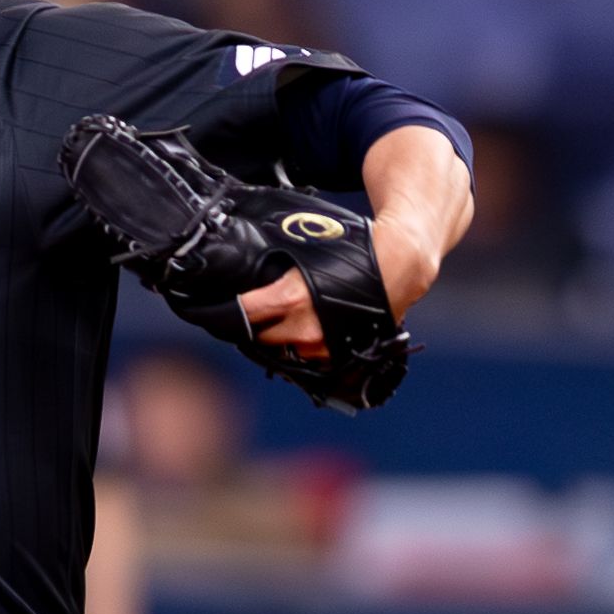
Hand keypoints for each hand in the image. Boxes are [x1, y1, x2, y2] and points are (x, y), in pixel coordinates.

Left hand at [233, 218, 439, 355]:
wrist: (395, 268)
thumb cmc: (353, 254)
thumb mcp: (306, 257)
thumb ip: (276, 278)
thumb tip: (247, 291)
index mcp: (291, 299)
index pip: (244, 314)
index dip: (228, 312)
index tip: (217, 311)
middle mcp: (303, 329)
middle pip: (259, 336)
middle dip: (253, 328)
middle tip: (250, 317)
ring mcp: (321, 347)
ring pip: (282, 350)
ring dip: (277, 340)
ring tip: (278, 324)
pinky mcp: (335, 356)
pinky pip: (306, 358)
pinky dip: (299, 349)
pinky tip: (301, 334)